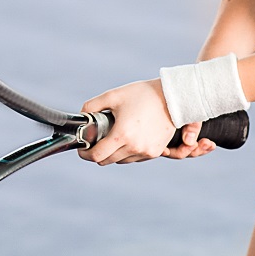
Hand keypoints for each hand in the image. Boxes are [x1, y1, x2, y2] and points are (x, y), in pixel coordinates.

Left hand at [77, 79, 214, 164]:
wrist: (173, 97)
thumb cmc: (142, 94)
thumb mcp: (113, 95)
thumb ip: (92, 106)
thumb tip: (81, 117)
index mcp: (122, 135)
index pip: (97, 156)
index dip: (85, 154)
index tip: (83, 149)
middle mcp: (134, 147)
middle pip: (107, 160)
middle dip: (97, 153)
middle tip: (95, 141)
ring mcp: (146, 151)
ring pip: (121, 161)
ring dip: (113, 153)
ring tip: (114, 137)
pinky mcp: (155, 152)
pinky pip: (135, 158)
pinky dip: (128, 152)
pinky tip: (128, 138)